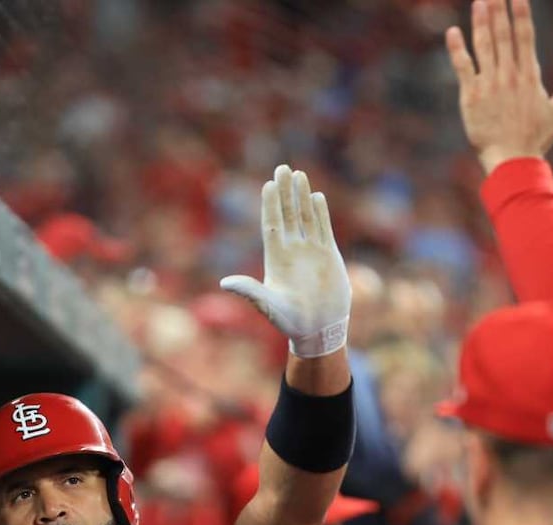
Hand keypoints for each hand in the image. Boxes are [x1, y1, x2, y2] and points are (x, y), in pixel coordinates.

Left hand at [221, 165, 350, 357]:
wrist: (318, 329)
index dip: (269, 205)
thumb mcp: (267, 305)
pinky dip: (320, 213)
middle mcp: (291, 251)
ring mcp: (310, 251)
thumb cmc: (290, 321)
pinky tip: (316, 196)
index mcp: (275, 259)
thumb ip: (249, 291)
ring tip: (298, 175)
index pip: (271, 225)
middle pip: (286, 215)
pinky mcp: (328, 255)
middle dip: (284, 192)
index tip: (268, 185)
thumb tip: (225, 283)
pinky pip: (322, 228)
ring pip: (305, 217)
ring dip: (302, 196)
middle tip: (282, 168)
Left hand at [446, 0, 552, 174]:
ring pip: (486, 46)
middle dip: (500, 10)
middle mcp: (510, 75)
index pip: (526, 37)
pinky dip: (457, 49)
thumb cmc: (534, 142)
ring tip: (479, 2)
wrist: (512, 160)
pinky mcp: (471, 97)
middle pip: (505, 35)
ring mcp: (490, 84)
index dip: (521, 14)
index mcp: (530, 76)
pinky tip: (452, 33)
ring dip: (481, 22)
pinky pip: (463, 67)